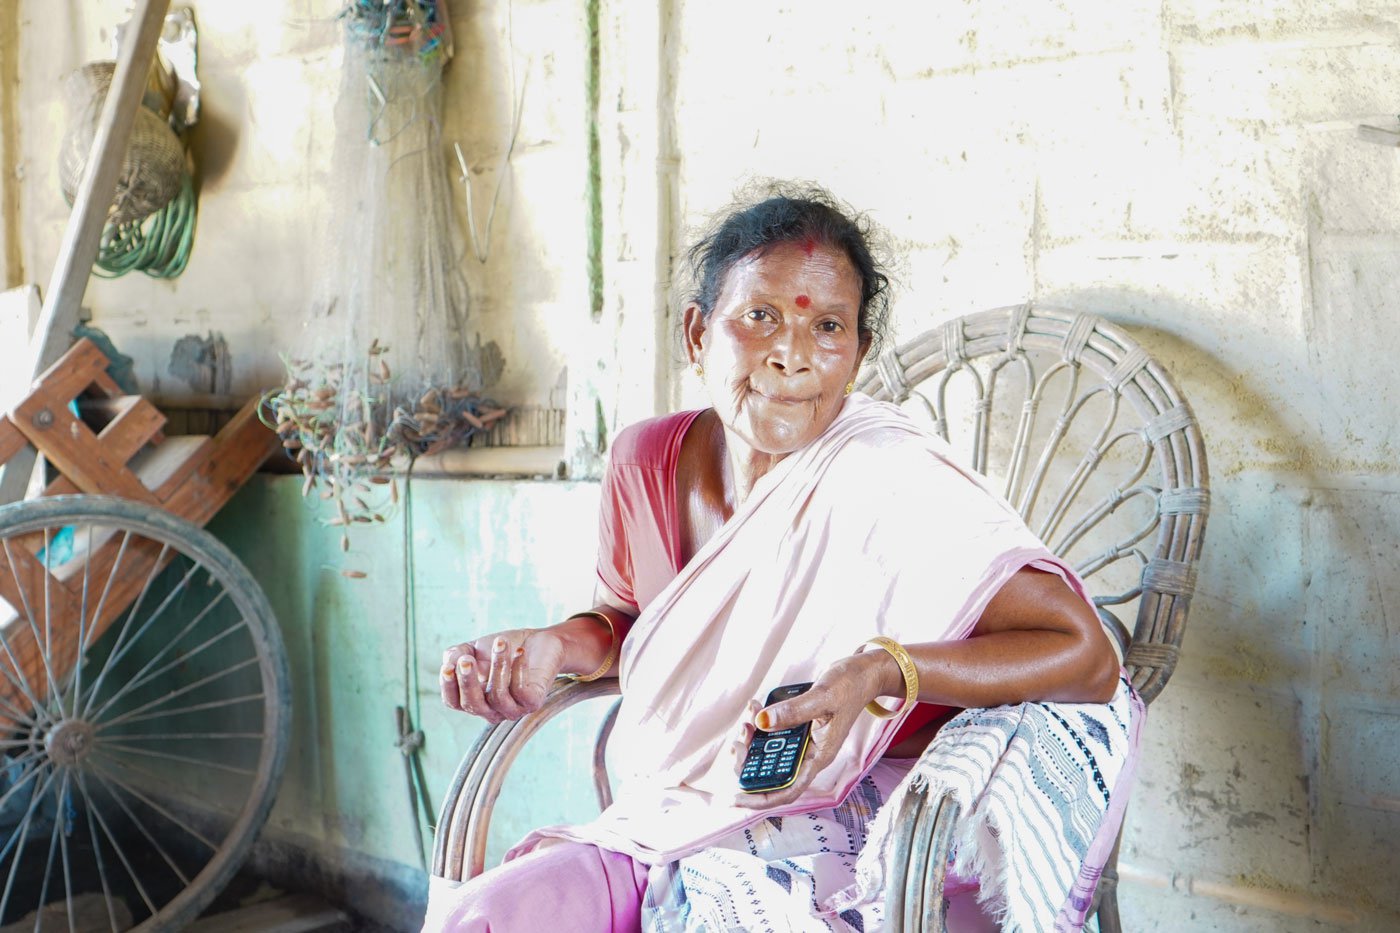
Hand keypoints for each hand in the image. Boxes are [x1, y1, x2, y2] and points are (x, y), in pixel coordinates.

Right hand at [440, 628, 565, 723]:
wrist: (540, 641)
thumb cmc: (504, 647)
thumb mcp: (475, 648)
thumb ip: (457, 655)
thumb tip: (448, 663)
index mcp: (473, 697)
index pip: (453, 702)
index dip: (448, 687)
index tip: (447, 667)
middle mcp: (490, 709)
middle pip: (472, 705)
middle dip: (467, 682)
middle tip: (466, 659)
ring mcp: (512, 709)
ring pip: (497, 696)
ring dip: (498, 666)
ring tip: (501, 643)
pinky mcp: (532, 703)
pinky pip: (521, 691)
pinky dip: (518, 669)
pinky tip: (520, 652)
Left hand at [733, 654, 882, 808]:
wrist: (862, 673)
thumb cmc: (850, 686)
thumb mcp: (822, 696)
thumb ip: (793, 711)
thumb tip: (761, 723)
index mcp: (819, 756)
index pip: (789, 789)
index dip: (761, 798)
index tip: (735, 797)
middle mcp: (810, 753)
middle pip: (774, 772)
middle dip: (750, 763)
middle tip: (737, 744)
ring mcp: (804, 741)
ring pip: (771, 751)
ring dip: (753, 741)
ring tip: (746, 722)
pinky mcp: (799, 728)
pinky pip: (775, 732)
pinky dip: (761, 722)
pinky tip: (755, 707)